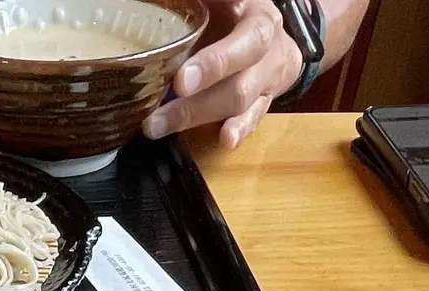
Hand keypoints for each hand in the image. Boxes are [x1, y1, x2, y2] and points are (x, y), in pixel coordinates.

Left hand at [142, 0, 303, 148]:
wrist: (270, 41)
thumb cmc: (231, 18)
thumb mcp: (216, 5)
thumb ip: (191, 7)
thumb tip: (158, 5)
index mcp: (255, 12)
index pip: (241, 24)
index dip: (219, 44)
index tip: (187, 66)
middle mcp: (267, 43)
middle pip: (245, 58)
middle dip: (211, 74)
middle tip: (176, 87)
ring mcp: (268, 76)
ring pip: (241, 96)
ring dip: (199, 113)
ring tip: (159, 125)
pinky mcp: (264, 102)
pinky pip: (254, 117)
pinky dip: (239, 129)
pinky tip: (225, 140)